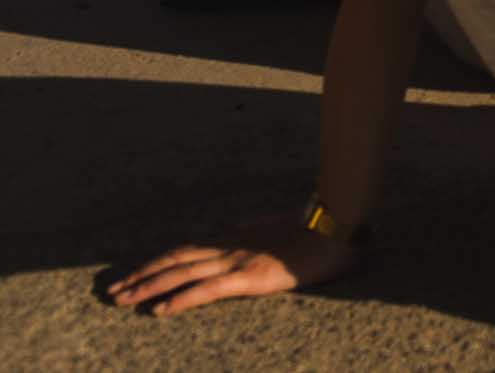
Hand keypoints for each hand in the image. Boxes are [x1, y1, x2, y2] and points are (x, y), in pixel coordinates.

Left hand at [106, 218, 358, 315]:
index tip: (136, 273)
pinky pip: (207, 290)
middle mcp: (230, 246)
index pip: (187, 249)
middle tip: (113, 291)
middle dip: (141, 275)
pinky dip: (180, 299)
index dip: (159, 261)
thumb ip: (259, 234)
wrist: (338, 226)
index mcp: (237, 236)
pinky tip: (160, 310)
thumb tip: (247, 234)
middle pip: (175, 260)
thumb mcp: (282, 229)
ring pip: (182, 273)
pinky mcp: (250, 277)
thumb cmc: (319, 230)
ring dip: (149, 286)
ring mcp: (237, 261)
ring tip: (122, 299)